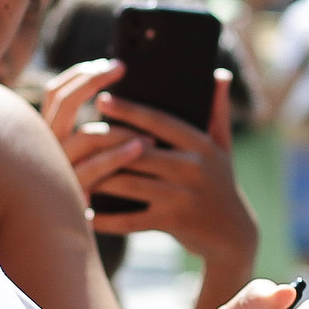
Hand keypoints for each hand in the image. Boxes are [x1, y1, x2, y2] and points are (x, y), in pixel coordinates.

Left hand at [45, 63, 258, 266]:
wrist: (233, 234)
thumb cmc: (221, 182)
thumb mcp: (223, 147)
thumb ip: (217, 111)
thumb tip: (219, 74)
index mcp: (200, 145)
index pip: (160, 122)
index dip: (130, 110)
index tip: (102, 99)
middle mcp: (192, 169)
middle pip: (139, 152)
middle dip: (106, 146)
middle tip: (76, 137)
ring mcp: (181, 197)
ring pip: (130, 184)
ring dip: (100, 179)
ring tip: (76, 171)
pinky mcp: (171, 222)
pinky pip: (131, 220)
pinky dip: (106, 219)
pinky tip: (85, 213)